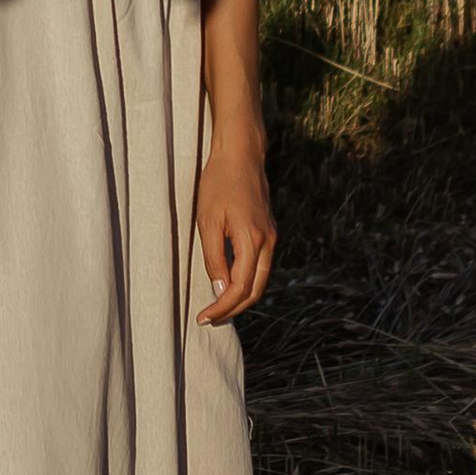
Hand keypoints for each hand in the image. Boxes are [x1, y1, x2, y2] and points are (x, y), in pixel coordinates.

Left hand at [196, 135, 276, 326]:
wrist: (240, 155)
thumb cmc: (218, 184)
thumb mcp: (207, 222)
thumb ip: (214, 258)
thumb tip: (219, 291)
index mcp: (253, 241)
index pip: (240, 288)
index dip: (222, 308)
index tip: (204, 318)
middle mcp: (268, 243)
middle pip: (255, 290)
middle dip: (233, 309)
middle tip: (209, 319)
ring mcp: (272, 237)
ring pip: (260, 280)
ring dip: (241, 297)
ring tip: (217, 306)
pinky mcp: (269, 232)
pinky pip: (260, 266)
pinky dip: (246, 281)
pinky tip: (228, 283)